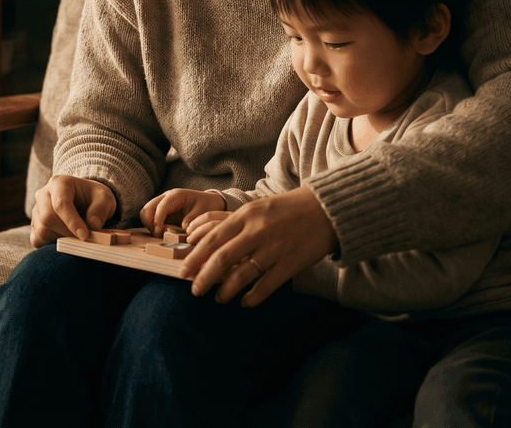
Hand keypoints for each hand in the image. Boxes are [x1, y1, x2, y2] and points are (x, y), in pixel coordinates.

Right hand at [30, 175, 117, 246]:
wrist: (84, 199)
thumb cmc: (93, 197)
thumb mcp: (105, 198)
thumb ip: (101, 209)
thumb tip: (93, 225)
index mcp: (59, 183)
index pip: (61, 204)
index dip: (72, 222)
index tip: (85, 236)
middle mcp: (43, 194)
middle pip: (48, 218)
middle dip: (67, 232)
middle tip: (84, 237)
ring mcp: (36, 209)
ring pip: (41, 231)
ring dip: (61, 238)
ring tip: (76, 234)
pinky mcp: (34, 224)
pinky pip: (37, 239)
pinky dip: (51, 244)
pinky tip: (64, 238)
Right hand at [140, 189, 225, 235]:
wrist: (208, 202)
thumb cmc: (206, 205)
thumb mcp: (203, 212)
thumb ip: (193, 219)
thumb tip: (183, 228)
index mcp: (176, 195)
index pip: (161, 205)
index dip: (158, 219)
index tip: (158, 232)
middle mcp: (166, 197)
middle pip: (148, 208)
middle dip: (150, 223)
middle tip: (159, 235)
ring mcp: (162, 204)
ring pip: (145, 213)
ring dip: (150, 225)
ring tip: (161, 234)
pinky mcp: (161, 212)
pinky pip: (150, 218)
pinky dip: (152, 226)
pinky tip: (162, 233)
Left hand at [178, 186, 336, 306]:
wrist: (327, 208)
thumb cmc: (287, 209)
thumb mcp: (257, 208)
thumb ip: (234, 225)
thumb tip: (206, 244)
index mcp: (246, 215)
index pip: (212, 238)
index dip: (194, 257)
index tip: (183, 271)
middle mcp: (257, 231)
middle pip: (221, 259)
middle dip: (203, 278)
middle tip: (194, 290)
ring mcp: (275, 248)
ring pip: (241, 275)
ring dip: (225, 291)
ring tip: (218, 298)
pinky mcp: (291, 263)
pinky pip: (265, 286)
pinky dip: (251, 297)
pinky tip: (244, 302)